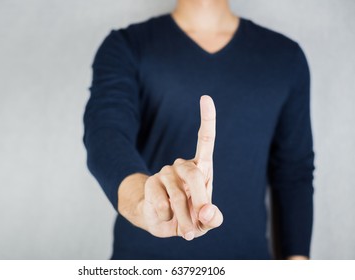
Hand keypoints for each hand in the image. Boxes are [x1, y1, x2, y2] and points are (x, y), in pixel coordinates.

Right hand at [142, 95, 222, 239]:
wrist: (161, 223)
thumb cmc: (190, 219)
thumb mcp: (205, 223)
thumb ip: (213, 219)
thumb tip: (207, 211)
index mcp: (202, 169)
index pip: (205, 140)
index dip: (207, 119)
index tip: (206, 98)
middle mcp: (183, 166)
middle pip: (195, 175)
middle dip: (201, 201)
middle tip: (201, 220)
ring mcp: (166, 173)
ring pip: (178, 195)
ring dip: (184, 218)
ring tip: (186, 231)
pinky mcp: (152, 183)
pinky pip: (161, 202)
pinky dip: (167, 218)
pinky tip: (166, 218)